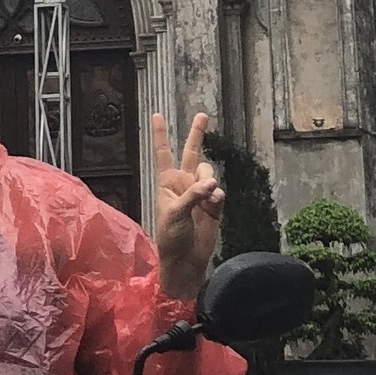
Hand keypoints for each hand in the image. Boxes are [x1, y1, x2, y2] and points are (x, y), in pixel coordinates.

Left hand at [150, 111, 224, 299]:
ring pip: (208, 172)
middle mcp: (183, 183)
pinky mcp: (213, 205)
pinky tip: (214, 204)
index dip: (160, 134)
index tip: (156, 114)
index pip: (163, 153)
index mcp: (166, 182)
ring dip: (209, 180)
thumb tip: (211, 184)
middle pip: (191, 153)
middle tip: (202, 115)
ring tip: (207, 195)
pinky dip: (218, 196)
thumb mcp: (175, 213)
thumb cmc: (170, 236)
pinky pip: (219, 192)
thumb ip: (192, 195)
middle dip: (197, 134)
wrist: (186, 260)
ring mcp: (199, 193)